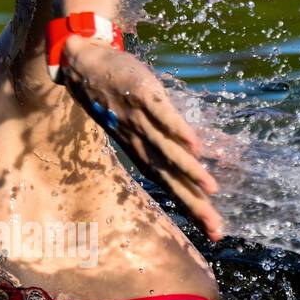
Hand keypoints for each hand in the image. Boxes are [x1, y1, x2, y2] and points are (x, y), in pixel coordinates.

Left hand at [59, 36, 223, 240]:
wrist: (83, 67)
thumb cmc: (113, 98)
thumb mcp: (135, 127)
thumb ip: (162, 143)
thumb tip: (193, 157)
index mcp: (142, 153)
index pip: (172, 188)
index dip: (194, 210)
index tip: (215, 233)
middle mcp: (141, 144)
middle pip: (172, 180)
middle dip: (195, 205)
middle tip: (216, 229)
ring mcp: (141, 120)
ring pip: (168, 151)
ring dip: (189, 171)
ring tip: (212, 189)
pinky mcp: (143, 95)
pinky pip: (162, 116)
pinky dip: (177, 131)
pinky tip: (195, 145)